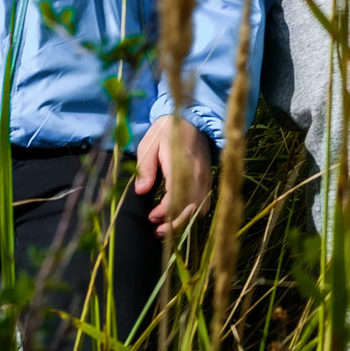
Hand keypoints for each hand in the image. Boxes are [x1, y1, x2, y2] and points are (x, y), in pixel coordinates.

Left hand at [135, 114, 213, 237]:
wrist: (193, 118)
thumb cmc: (167, 130)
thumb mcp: (149, 144)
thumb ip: (146, 168)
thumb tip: (141, 191)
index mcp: (181, 163)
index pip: (177, 196)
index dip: (165, 212)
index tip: (151, 217)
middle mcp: (197, 174)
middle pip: (191, 208)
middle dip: (174, 225)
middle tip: (156, 231)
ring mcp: (205, 178)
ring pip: (200, 209)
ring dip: (184, 222)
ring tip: (166, 228)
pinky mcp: (208, 180)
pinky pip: (205, 204)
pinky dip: (193, 215)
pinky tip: (179, 217)